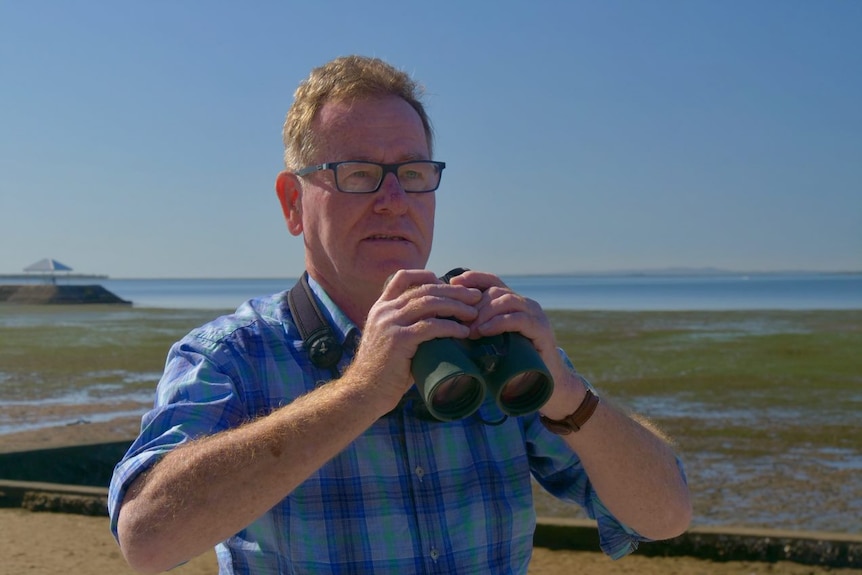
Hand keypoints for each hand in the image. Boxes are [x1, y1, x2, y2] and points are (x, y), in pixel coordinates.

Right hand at [347, 269, 482, 409]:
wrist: (364, 393)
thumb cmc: (383, 372)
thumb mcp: (392, 342)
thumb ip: (409, 328)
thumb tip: (439, 323)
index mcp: (381, 308)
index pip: (402, 277)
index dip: (426, 275)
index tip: (448, 282)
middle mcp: (384, 311)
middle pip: (424, 289)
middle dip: (453, 291)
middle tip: (475, 297)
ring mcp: (390, 323)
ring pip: (429, 304)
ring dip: (456, 306)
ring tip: (473, 313)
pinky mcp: (398, 340)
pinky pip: (430, 326)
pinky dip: (451, 327)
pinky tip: (463, 332)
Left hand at [447, 270, 586, 417]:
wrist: (548, 384)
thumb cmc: (516, 365)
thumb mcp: (495, 343)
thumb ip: (479, 331)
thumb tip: (448, 325)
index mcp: (514, 303)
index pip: (493, 281)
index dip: (473, 278)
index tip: (452, 284)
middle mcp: (526, 305)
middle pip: (496, 291)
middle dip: (473, 304)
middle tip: (457, 321)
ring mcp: (536, 315)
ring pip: (506, 301)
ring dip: (483, 314)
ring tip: (469, 330)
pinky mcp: (541, 330)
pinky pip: (518, 318)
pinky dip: (498, 322)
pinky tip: (483, 331)